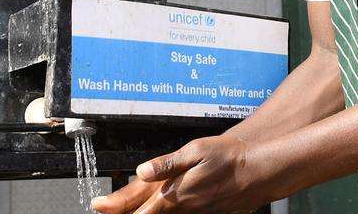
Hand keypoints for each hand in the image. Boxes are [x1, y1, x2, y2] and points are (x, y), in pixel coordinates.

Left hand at [91, 134, 280, 213]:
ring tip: (128, 210)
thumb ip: (168, 163)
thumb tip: (143, 170)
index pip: (138, 206)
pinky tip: (163, 209)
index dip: (116, 207)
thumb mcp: (197, 150)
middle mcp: (182, 206)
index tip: (99, 206)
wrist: (259, 169)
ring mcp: (195, 212)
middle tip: (107, 209)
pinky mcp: (206, 213)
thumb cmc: (229, 156)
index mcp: (175, 191)